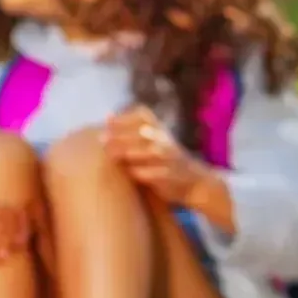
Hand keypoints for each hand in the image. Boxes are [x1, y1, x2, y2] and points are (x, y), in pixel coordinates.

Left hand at [104, 107, 221, 215]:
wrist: (195, 182)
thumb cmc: (167, 160)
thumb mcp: (154, 140)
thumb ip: (131, 129)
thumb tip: (107, 116)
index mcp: (161, 130)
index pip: (142, 115)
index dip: (124, 119)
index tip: (107, 125)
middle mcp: (165, 141)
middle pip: (141, 133)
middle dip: (120, 136)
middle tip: (102, 141)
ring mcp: (168, 158)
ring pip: (148, 151)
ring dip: (129, 151)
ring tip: (111, 155)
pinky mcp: (168, 175)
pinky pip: (152, 172)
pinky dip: (140, 172)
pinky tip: (129, 172)